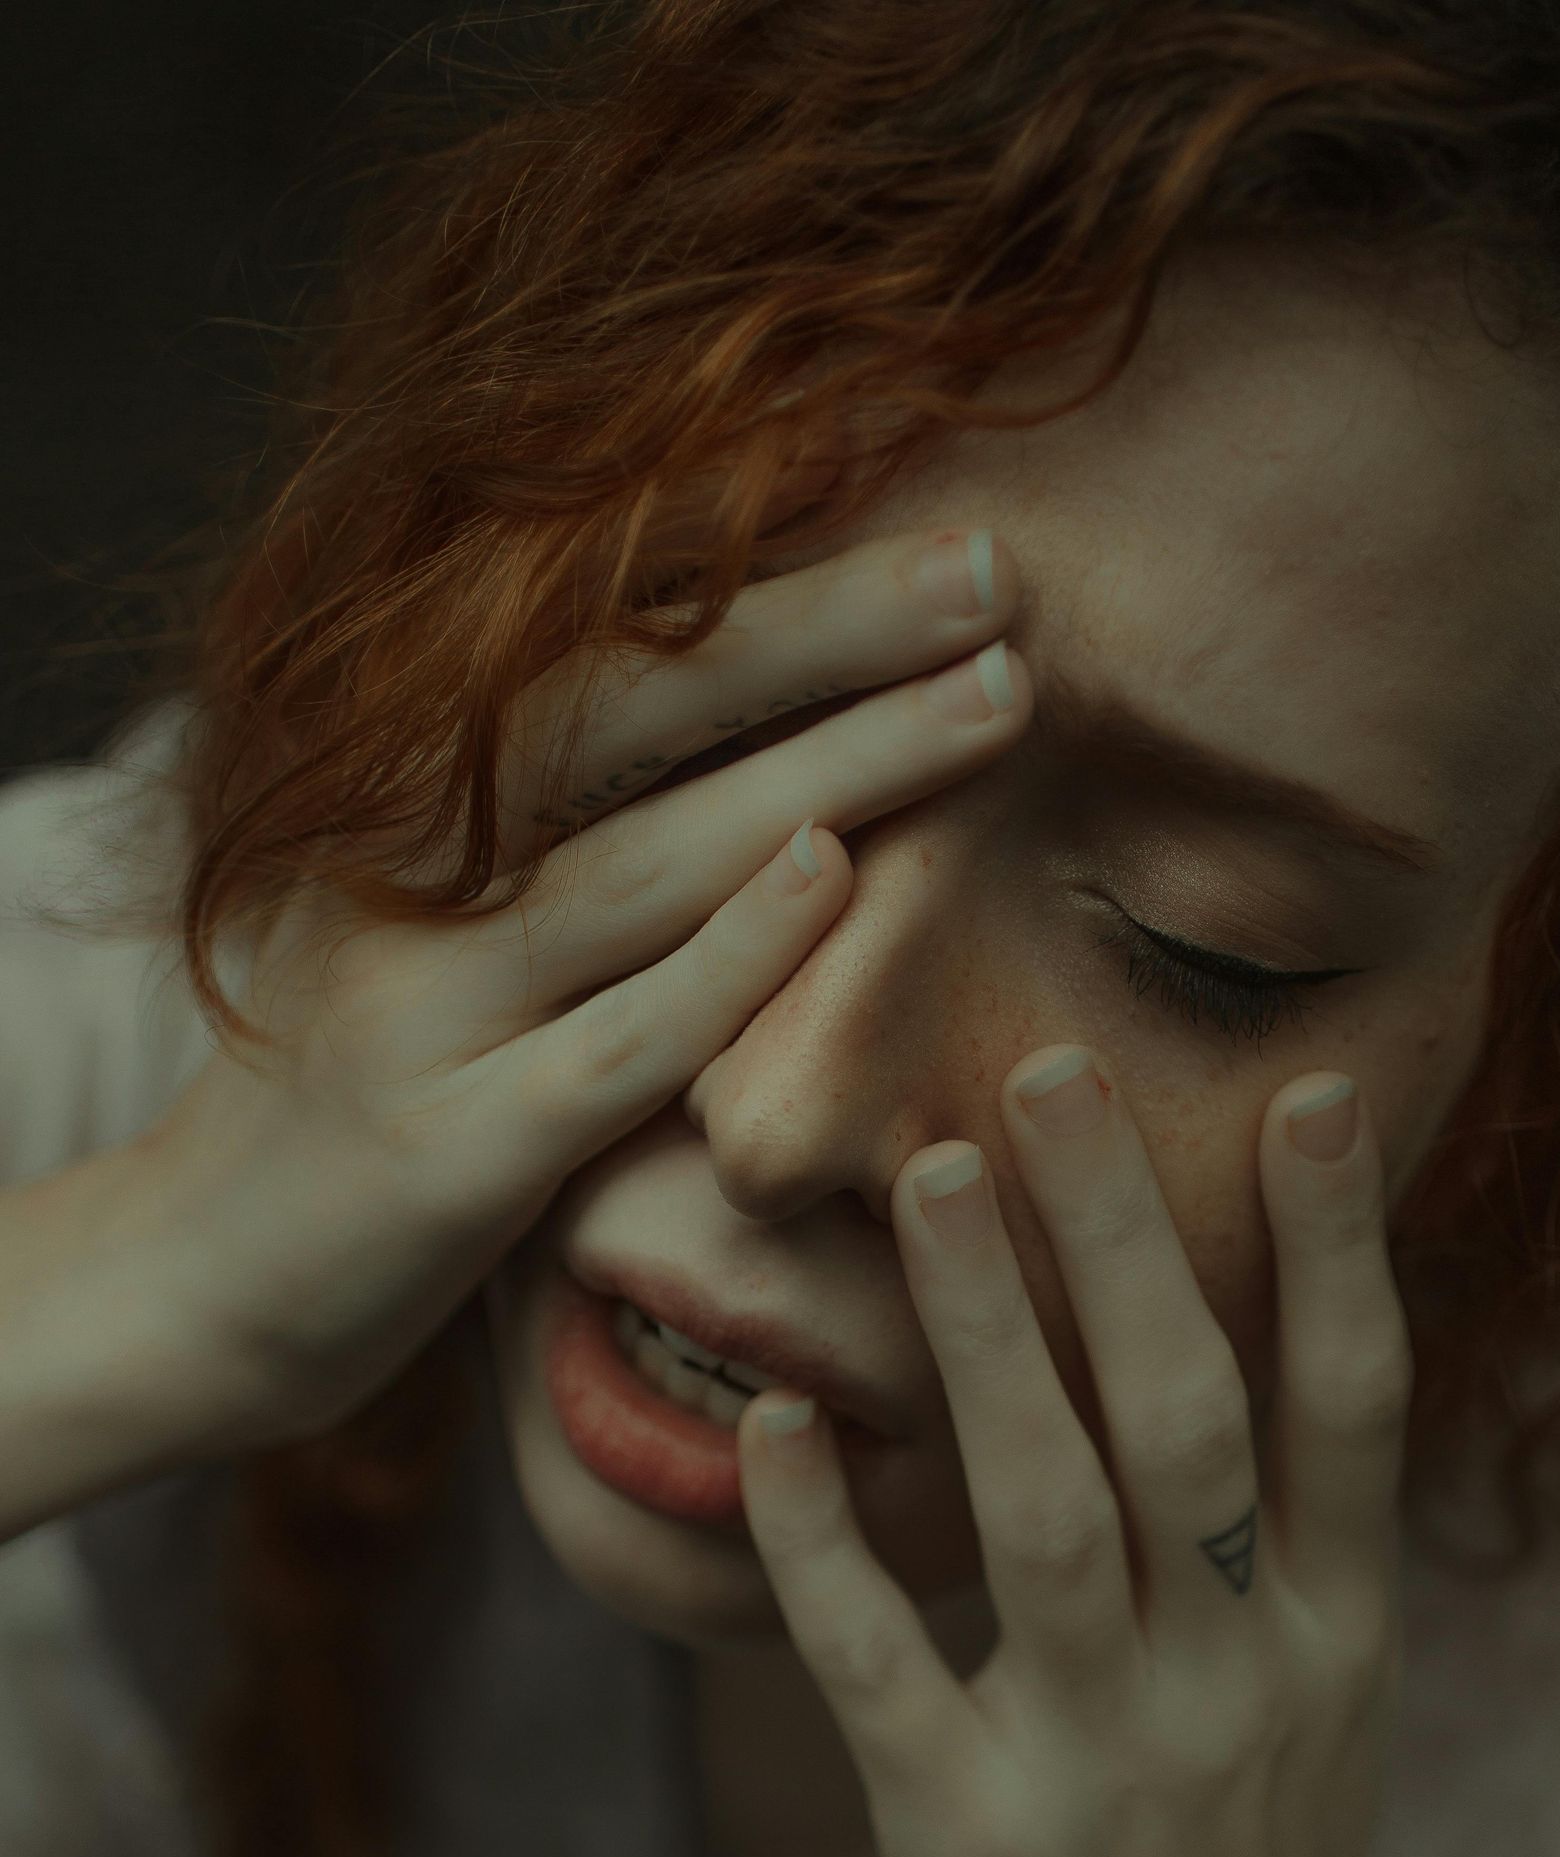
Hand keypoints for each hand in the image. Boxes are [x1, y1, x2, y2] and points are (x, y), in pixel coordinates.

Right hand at [141, 526, 1028, 1443]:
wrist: (186, 1289)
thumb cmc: (360, 1102)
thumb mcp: (436, 933)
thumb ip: (566, 848)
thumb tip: (779, 769)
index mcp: (404, 801)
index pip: (595, 645)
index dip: (748, 561)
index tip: (906, 483)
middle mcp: (403, 875)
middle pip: (629, 710)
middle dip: (823, 626)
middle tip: (992, 560)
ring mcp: (421, 1009)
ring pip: (644, 861)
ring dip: (830, 766)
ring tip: (992, 690)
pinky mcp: (450, 1150)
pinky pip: (615, 1043)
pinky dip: (728, 960)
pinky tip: (833, 875)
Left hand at [736, 1047, 1412, 1856]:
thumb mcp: (1322, 1722)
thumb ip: (1287, 1556)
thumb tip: (1240, 1354)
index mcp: (1334, 1641)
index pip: (1351, 1409)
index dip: (1333, 1246)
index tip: (1303, 1095)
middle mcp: (1235, 1682)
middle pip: (1189, 1418)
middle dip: (1121, 1236)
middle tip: (1045, 1068)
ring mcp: (1105, 1763)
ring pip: (1047, 1511)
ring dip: (986, 1336)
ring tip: (923, 1177)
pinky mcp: (969, 1841)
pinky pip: (886, 1663)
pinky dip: (825, 1542)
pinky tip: (771, 1427)